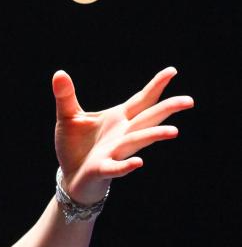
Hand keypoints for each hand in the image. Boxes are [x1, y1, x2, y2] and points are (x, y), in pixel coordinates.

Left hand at [52, 67, 193, 203]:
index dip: (156, 86)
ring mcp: (114, 152)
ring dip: (154, 136)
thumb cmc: (74, 145)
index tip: (172, 71)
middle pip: (148, 119)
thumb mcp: (68, 116)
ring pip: (137, 142)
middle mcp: (122, 134)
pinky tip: (138, 163)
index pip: (141, 100)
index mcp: (118, 119)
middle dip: (166, 109)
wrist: (70, 175)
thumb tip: (59, 73)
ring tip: (173, 131)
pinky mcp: (102, 168)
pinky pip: (116, 168)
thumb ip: (66, 96)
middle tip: (188, 101)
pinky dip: (126, 166)